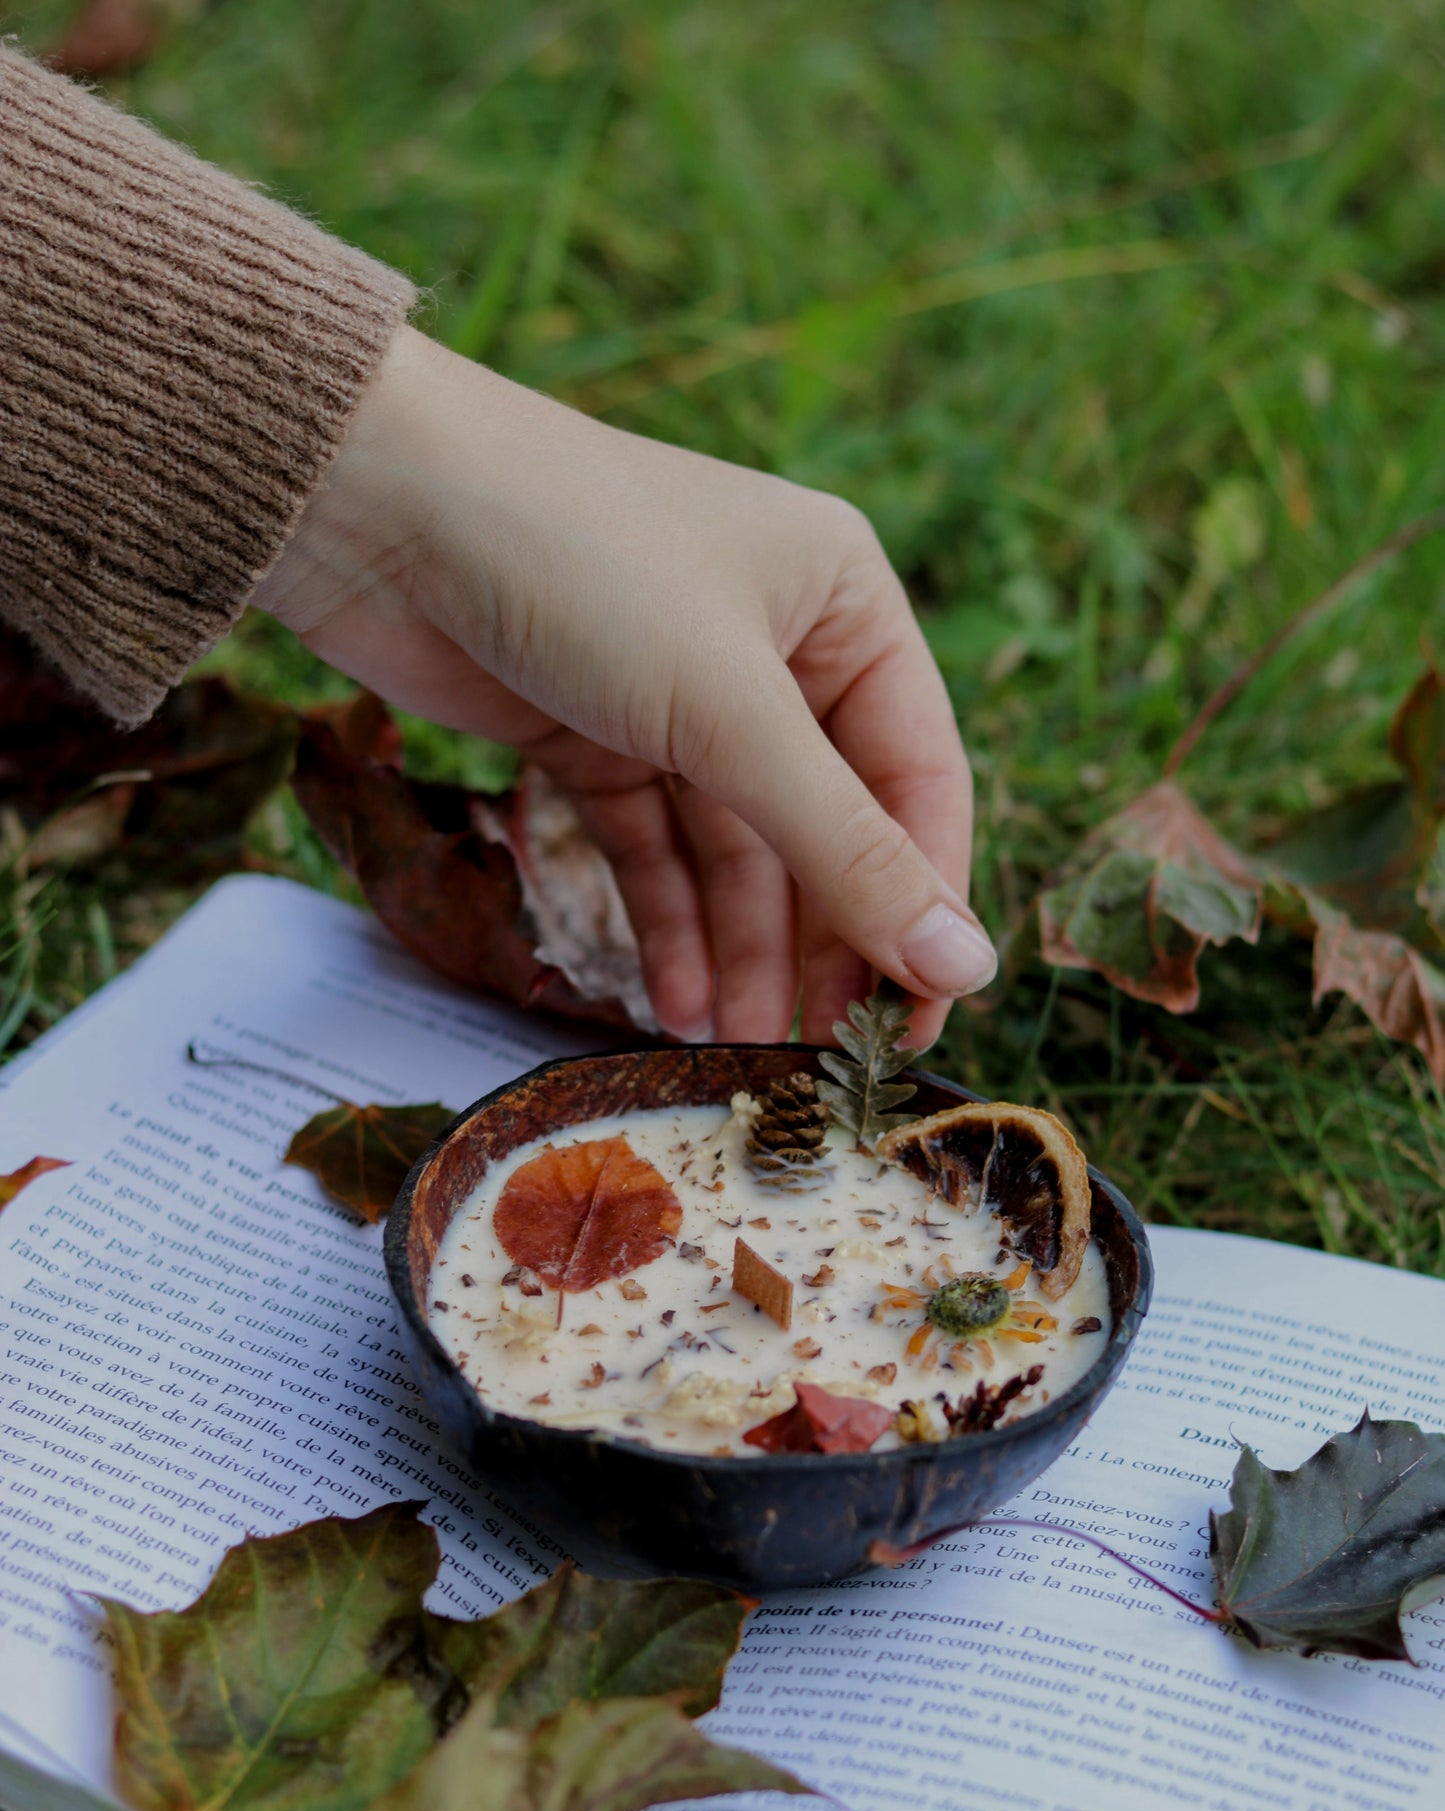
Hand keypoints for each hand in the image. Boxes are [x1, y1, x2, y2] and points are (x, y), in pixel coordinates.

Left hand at [254, 326, 994, 1045]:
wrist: (375, 504)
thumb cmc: (580, 562)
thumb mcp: (732, 715)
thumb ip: (847, 852)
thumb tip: (965, 967)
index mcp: (845, 604)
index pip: (916, 782)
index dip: (922, 906)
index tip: (915, 1021)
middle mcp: (776, 647)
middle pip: (827, 828)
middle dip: (821, 944)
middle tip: (820, 1058)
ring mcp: (680, 695)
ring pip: (738, 852)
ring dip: (741, 953)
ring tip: (737, 1050)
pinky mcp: (595, 734)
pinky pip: (654, 848)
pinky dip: (666, 924)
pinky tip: (674, 1003)